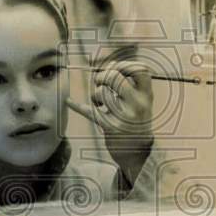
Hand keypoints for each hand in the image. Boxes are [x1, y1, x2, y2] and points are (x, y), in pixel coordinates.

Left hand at [69, 60, 153, 184]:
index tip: (117, 70)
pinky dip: (77, 106)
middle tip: (100, 83)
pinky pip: (89, 112)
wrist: (138, 152)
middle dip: (102, 76)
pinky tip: (68, 102)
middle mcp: (138, 104)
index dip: (126, 65)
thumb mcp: (140, 101)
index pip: (141, 70)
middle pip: (115, 77)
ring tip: (99, 102)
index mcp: (147, 95)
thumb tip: (108, 63)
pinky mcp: (111, 127)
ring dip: (95, 94)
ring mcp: (125, 116)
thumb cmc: (135, 120)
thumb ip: (129, 82)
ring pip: (102, 92)